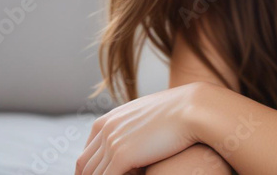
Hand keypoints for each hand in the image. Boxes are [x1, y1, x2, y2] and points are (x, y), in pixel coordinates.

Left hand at [75, 82, 199, 173]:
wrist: (192, 107)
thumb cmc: (177, 113)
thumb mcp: (147, 117)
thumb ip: (134, 128)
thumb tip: (135, 142)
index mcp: (109, 119)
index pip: (86, 153)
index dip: (89, 170)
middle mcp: (106, 129)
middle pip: (84, 166)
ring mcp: (112, 142)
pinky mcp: (122, 156)